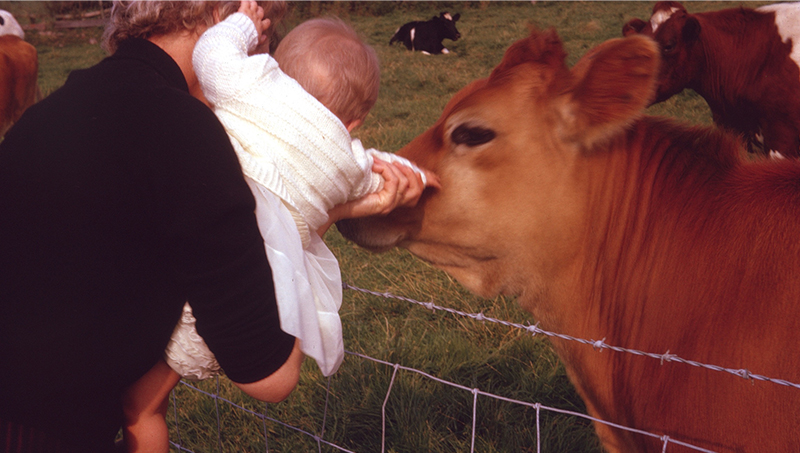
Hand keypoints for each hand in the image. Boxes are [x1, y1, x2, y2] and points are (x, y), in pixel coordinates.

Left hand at [238, 1, 270, 45]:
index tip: (263, 22)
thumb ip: (261, 39)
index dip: (266, 21)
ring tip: (249, 3)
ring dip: (252, 4)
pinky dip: (244, 1)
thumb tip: (265, 37)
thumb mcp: (256, 42)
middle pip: (261, 11)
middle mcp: (257, 19)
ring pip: (254, 5)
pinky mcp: (244, 9)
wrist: (241, 35)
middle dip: (259, 10)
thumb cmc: (248, 40)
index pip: (267, 22)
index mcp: (260, 27)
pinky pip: (245, 2)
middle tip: (255, 11)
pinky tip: (242, 1)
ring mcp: (251, 13)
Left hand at [316, 158, 438, 235]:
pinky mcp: (383, 205)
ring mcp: (388, 205)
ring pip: (408, 185)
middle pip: (417, 188)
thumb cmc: (345, 183)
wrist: (330, 197)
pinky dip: (386, 171)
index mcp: (392, 196)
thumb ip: (380, 163)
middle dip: (409, 170)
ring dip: (394, 168)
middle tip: (391, 161)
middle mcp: (393, 203)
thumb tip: (380, 145)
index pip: (418, 190)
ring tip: (378, 162)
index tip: (436, 176)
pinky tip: (374, 165)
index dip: (428, 181)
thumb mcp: (367, 169)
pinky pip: (395, 184)